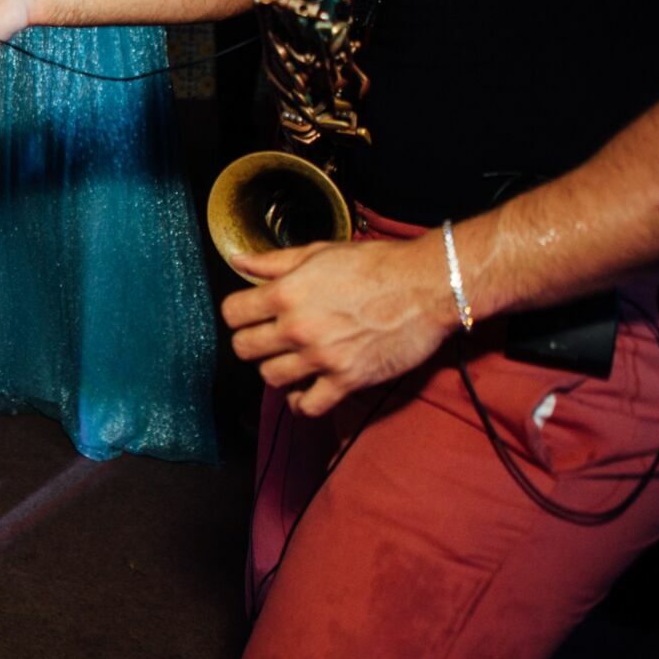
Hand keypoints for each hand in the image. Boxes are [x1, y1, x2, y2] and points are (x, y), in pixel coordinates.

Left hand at [224, 235, 459, 417]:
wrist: (427, 286)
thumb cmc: (375, 265)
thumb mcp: (319, 252)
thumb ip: (273, 261)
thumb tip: (238, 260)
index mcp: (286, 293)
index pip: (232, 314)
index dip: (238, 313)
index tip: (250, 314)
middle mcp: (298, 327)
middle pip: (244, 348)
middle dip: (251, 342)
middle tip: (268, 338)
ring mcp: (322, 356)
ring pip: (271, 378)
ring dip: (276, 370)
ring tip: (290, 360)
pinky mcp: (348, 379)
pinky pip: (309, 406)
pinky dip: (302, 402)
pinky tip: (307, 389)